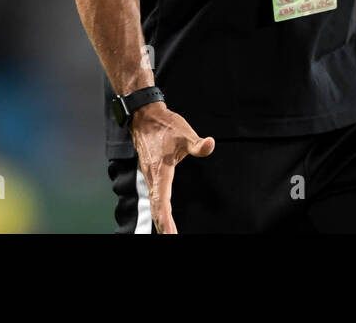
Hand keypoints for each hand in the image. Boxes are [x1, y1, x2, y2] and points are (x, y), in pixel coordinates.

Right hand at [130, 102, 214, 233]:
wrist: (145, 116)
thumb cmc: (165, 125)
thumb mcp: (184, 133)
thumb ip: (197, 143)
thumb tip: (210, 145)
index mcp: (160, 172)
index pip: (162, 202)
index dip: (166, 219)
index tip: (170, 233)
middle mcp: (152, 177)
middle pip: (157, 208)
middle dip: (163, 226)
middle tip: (171, 238)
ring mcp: (150, 176)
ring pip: (154, 203)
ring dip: (160, 220)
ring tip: (168, 233)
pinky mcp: (151, 174)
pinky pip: (154, 197)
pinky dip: (159, 209)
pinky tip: (163, 216)